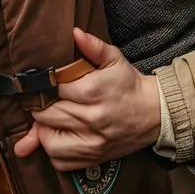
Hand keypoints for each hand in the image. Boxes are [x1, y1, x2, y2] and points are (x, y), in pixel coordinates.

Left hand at [14, 27, 160, 170]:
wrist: (155, 113)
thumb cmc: (130, 84)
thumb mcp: (115, 59)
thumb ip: (93, 46)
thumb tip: (74, 32)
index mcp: (94, 91)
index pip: (53, 89)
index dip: (43, 85)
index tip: (41, 83)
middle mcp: (91, 119)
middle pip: (47, 115)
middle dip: (39, 106)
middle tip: (41, 100)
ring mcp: (92, 142)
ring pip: (48, 140)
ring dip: (43, 130)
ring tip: (49, 119)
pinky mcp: (93, 158)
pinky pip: (60, 161)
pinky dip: (53, 150)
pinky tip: (58, 136)